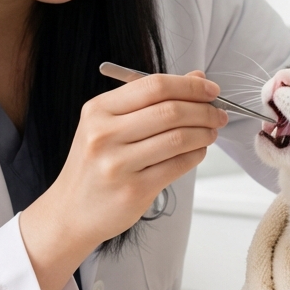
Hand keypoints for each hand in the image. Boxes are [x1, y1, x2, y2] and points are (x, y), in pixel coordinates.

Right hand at [19, 71, 227, 289]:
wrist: (71, 211)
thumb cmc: (95, 164)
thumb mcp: (110, 124)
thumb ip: (151, 100)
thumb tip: (196, 78)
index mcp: (98, 110)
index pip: (153, 86)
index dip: (189, 85)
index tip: (210, 89)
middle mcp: (104, 134)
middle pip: (170, 110)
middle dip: (203, 109)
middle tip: (218, 113)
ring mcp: (117, 164)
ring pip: (178, 138)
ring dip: (204, 132)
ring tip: (211, 132)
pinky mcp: (133, 190)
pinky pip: (177, 166)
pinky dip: (196, 155)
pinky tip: (199, 151)